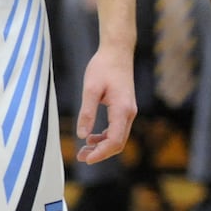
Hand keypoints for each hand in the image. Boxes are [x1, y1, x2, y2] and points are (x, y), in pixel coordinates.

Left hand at [74, 45, 135, 163]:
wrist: (117, 51)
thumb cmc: (103, 66)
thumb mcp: (91, 89)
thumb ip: (87, 113)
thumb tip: (82, 135)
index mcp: (122, 109)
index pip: (114, 140)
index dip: (101, 153)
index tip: (86, 159)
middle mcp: (129, 112)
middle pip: (118, 143)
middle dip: (101, 153)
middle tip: (81, 157)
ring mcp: (129, 110)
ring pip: (119, 137)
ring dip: (102, 146)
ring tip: (84, 150)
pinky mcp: (125, 107)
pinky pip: (118, 129)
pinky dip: (106, 136)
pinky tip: (92, 137)